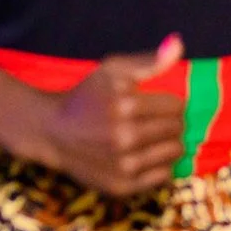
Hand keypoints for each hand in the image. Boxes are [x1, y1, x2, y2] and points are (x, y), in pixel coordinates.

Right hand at [42, 34, 185, 196]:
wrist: (53, 132)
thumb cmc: (87, 97)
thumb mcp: (112, 70)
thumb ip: (148, 60)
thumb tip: (178, 44)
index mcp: (124, 105)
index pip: (177, 107)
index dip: (170, 104)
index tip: (155, 105)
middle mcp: (125, 137)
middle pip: (177, 130)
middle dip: (170, 123)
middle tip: (152, 122)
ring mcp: (123, 165)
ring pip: (174, 153)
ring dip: (168, 144)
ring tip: (149, 138)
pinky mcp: (122, 186)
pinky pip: (163, 176)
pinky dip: (159, 165)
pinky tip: (143, 156)